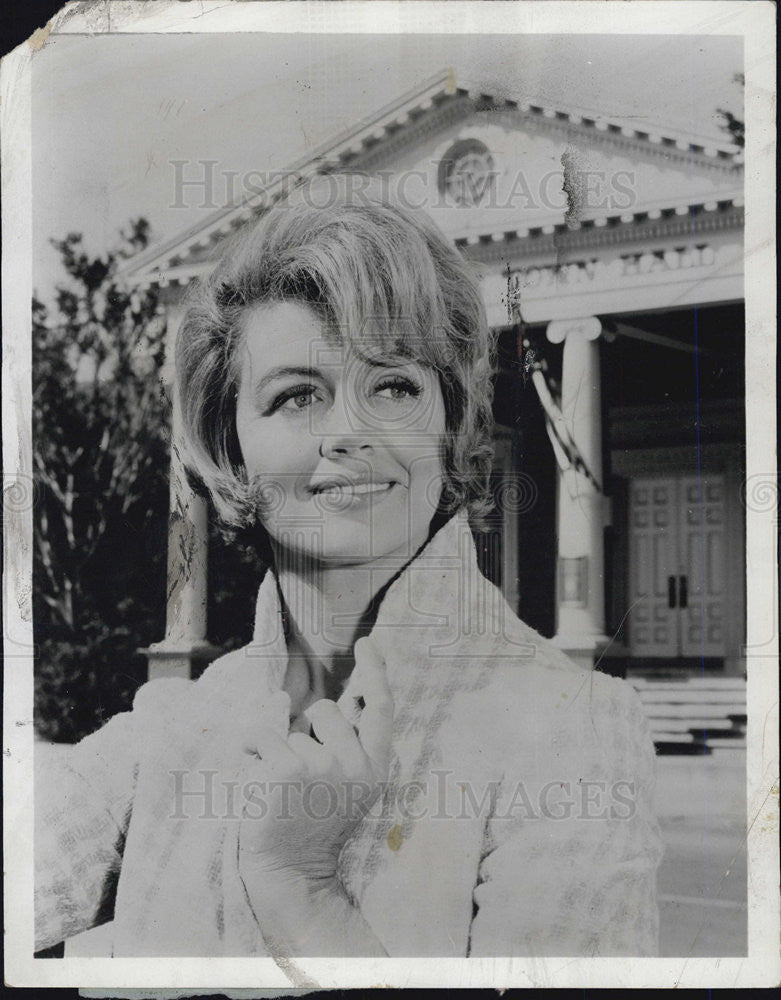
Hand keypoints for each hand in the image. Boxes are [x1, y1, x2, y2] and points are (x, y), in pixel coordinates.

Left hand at [238, 635, 393, 894]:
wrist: (292, 872)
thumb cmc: (314, 824)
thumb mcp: (345, 785)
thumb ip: (342, 743)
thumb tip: (308, 698)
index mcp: (374, 767)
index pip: (381, 708)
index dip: (376, 671)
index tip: (368, 643)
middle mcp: (353, 764)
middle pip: (326, 709)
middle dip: (308, 728)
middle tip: (303, 773)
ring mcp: (320, 765)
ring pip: (290, 729)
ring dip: (278, 751)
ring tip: (281, 791)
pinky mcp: (285, 769)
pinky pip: (260, 735)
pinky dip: (249, 751)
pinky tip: (256, 778)